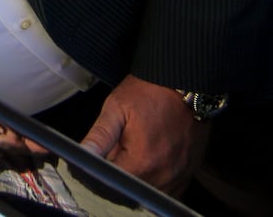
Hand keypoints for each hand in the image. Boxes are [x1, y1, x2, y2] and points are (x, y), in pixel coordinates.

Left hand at [80, 75, 209, 194]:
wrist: (185, 82)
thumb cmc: (150, 92)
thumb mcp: (116, 108)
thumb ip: (99, 137)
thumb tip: (83, 156)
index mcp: (141, 162)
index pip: (112, 183)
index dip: (103, 171)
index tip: (105, 155)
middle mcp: (163, 176)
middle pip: (132, 190)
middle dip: (123, 173)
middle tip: (124, 145)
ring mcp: (179, 176)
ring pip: (150, 191)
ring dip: (140, 177)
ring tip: (140, 150)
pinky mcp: (189, 173)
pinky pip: (170, 189)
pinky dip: (158, 179)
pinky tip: (154, 158)